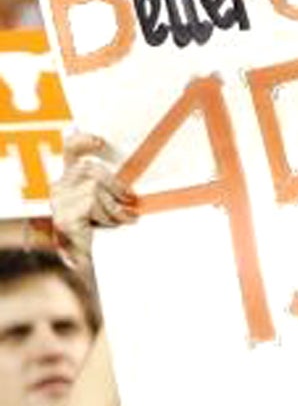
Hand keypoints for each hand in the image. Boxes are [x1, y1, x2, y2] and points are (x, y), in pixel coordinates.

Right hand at [49, 131, 135, 269]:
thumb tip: (129, 182)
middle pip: (89, 170)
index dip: (81, 142)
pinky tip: (119, 224)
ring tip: (128, 218)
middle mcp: (58, 188)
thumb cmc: (98, 234)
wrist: (89, 264)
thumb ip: (109, 189)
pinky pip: (93, 205)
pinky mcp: (65, 216)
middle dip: (115, 184)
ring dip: (116, 206)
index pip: (69, 151)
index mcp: (67, 181)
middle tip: (131, 199)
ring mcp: (59, 202)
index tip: (99, 141)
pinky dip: (111, 216)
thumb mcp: (104, 207)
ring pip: (95, 190)